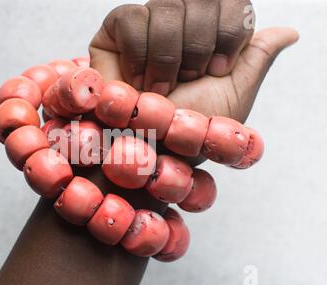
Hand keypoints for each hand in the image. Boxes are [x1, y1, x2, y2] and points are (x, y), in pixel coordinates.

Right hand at [90, 0, 298, 121]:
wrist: (153, 149)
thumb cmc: (191, 129)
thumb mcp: (235, 94)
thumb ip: (258, 57)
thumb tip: (290, 32)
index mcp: (212, 32)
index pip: (231, 3)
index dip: (228, 35)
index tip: (217, 71)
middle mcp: (182, 23)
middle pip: (199, 1)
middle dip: (197, 49)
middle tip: (186, 81)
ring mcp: (147, 24)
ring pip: (166, 8)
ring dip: (167, 58)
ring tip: (159, 89)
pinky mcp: (114, 31)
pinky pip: (131, 19)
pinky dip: (139, 54)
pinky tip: (138, 80)